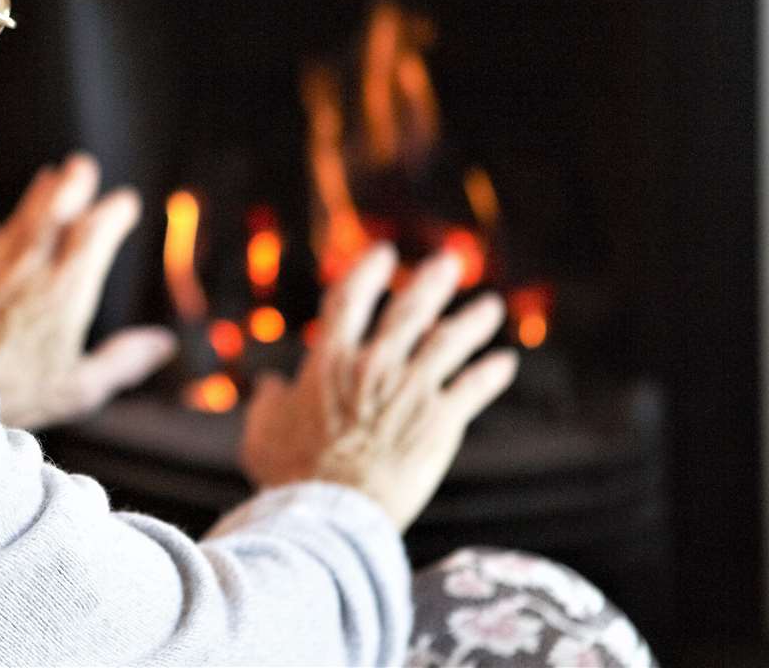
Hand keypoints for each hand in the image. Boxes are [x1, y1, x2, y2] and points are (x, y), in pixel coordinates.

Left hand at [0, 154, 176, 429]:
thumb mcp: (81, 388)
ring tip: (47, 177)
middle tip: (82, 165)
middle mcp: (29, 275)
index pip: (92, 238)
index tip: (126, 201)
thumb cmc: (14, 394)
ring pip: (18, 226)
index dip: (111, 214)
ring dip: (35, 199)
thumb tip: (163, 343)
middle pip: (53, 217)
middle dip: (71, 187)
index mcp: (64, 294)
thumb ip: (122, 361)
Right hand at [238, 244, 517, 531]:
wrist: (332, 512)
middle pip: (410, 310)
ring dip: (473, 320)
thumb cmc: (290, 474)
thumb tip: (271, 386)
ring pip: (449, 341)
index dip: (368, 272)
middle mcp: (373, 364)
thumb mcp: (262, 432)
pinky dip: (491, 373)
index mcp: (329, 360)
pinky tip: (506, 362)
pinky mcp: (440, 420)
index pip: (350, 298)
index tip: (385, 254)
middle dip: (432, 281)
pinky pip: (473, 388)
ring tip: (491, 305)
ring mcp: (410, 390)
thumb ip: (268, 403)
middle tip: (450, 261)